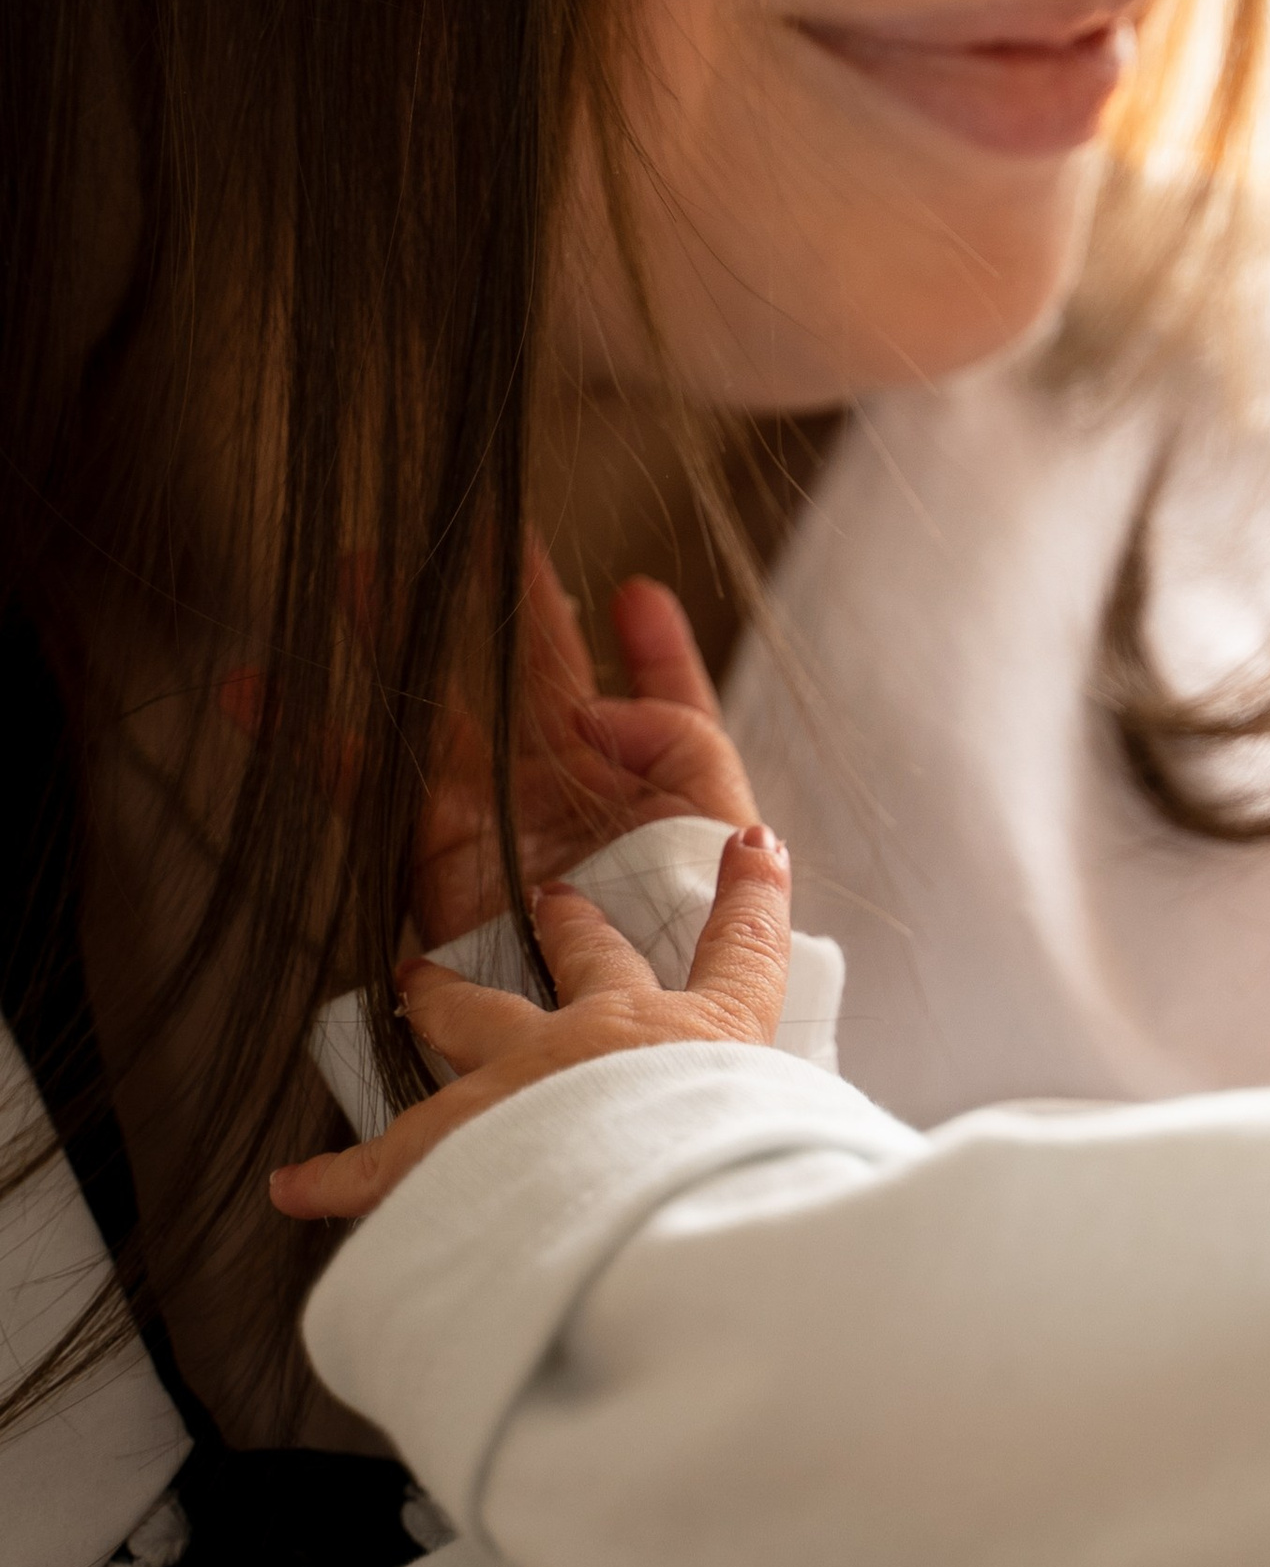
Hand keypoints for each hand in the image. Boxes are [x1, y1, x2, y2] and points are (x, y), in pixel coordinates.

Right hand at [226, 546, 760, 948]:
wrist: (618, 1043)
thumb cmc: (682, 938)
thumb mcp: (716, 825)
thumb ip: (679, 738)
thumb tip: (591, 707)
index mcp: (646, 781)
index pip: (657, 698)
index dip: (652, 649)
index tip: (637, 594)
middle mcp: (563, 789)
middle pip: (530, 672)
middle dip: (503, 602)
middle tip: (468, 524)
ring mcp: (491, 816)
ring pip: (436, 706)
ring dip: (395, 640)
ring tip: (353, 570)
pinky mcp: (430, 854)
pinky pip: (362, 785)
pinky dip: (305, 736)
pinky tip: (256, 689)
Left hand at [268, 823, 792, 1222]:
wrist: (649, 1218)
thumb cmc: (738, 1180)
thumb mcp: (801, 1128)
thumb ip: (797, 1100)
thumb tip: (838, 1103)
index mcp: (699, 1039)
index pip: (742, 951)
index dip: (752, 894)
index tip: (752, 845)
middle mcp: (602, 1043)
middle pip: (585, 968)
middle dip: (568, 929)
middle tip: (545, 901)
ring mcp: (519, 1088)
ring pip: (469, 1027)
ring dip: (439, 1001)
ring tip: (408, 980)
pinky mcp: (452, 1153)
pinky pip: (377, 1171)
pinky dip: (333, 1179)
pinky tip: (289, 1185)